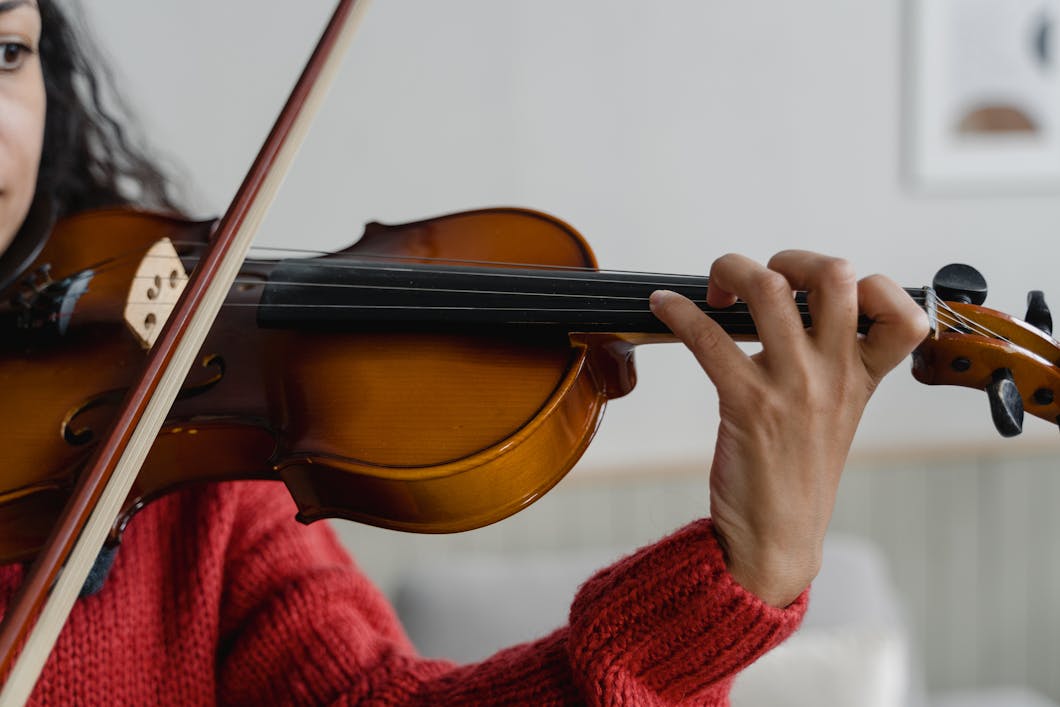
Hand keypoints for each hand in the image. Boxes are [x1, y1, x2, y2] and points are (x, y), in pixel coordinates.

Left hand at [649, 251, 927, 606]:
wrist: (777, 540)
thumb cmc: (797, 475)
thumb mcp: (835, 415)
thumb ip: (829, 362)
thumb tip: (791, 307)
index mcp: (862, 378)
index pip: (903, 313)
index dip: (872, 285)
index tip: (825, 294)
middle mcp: (835, 375)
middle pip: (835, 276)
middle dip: (791, 258)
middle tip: (760, 280)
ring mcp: (794, 387)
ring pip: (770, 289)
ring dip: (732, 270)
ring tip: (714, 288)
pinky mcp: (748, 403)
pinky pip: (710, 337)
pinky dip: (679, 312)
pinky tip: (663, 307)